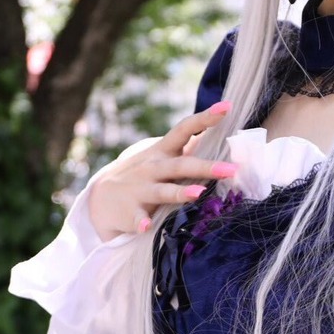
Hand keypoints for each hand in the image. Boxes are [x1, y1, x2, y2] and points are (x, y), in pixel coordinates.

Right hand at [87, 101, 235, 239]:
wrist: (102, 199)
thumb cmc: (143, 175)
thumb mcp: (162, 157)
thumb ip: (186, 147)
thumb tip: (215, 134)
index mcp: (163, 152)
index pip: (184, 129)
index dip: (205, 118)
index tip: (227, 107)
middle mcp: (152, 168)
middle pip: (181, 165)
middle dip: (206, 167)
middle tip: (232, 170)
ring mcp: (140, 190)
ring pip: (162, 191)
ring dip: (179, 193)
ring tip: (198, 194)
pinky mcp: (131, 213)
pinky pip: (137, 219)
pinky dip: (140, 222)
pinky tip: (146, 226)